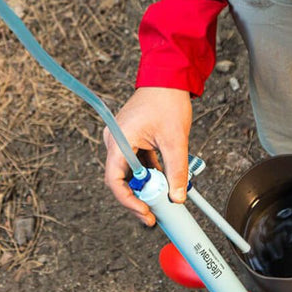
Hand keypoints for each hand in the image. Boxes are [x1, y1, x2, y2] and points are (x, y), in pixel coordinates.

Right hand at [103, 86, 191, 225]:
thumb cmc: (167, 101)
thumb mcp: (175, 140)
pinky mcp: (131, 138)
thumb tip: (177, 197)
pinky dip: (148, 173)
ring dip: (145, 186)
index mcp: (119, 140)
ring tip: (162, 199)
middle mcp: (115, 141)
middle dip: (138, 198)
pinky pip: (136, 162)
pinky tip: (163, 180)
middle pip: (120, 179)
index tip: (145, 213)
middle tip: (154, 213)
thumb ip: (176, 171)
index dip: (128, 201)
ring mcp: (122, 139)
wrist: (168, 78)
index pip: (115, 180)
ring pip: (129, 172)